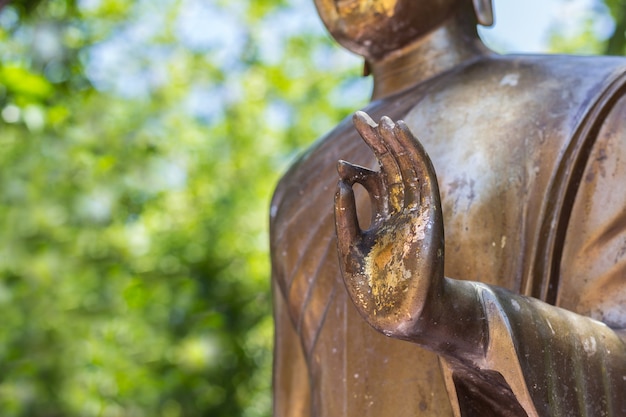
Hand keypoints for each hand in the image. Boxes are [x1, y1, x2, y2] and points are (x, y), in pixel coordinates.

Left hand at [334, 111, 444, 337]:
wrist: (399, 316)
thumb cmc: (374, 289)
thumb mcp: (349, 248)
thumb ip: (344, 215)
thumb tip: (340, 181)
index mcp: (383, 219)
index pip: (373, 182)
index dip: (357, 170)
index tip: (340, 165)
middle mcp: (401, 210)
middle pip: (391, 167)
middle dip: (376, 142)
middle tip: (359, 117)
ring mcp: (417, 211)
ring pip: (409, 167)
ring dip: (396, 142)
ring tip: (382, 119)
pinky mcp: (430, 215)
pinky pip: (424, 177)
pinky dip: (414, 153)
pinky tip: (402, 133)